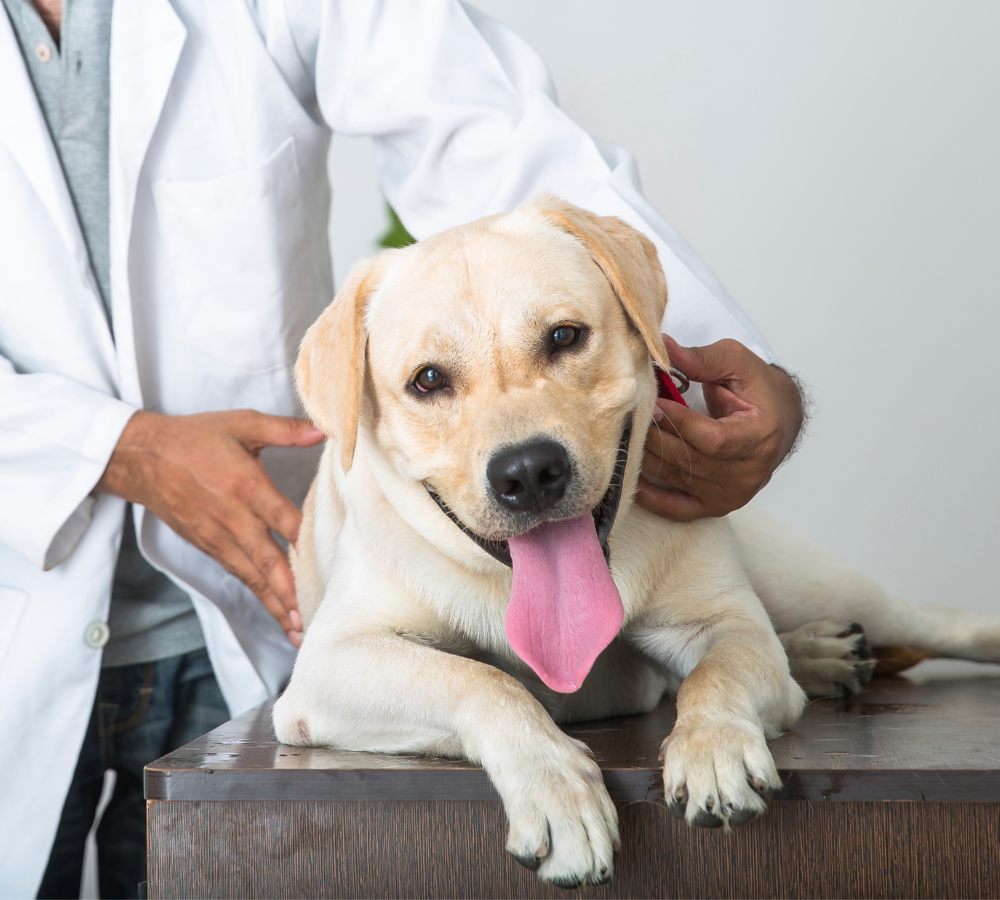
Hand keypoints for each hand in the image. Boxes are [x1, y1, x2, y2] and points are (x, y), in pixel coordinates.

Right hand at [96, 410, 324, 645]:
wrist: (144, 458)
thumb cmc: (196, 438)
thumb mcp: (242, 424)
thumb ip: (284, 429)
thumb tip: (323, 430)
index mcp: (246, 486)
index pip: (283, 519)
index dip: (305, 541)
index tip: (326, 564)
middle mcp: (233, 519)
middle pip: (267, 561)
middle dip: (289, 592)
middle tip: (310, 619)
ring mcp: (219, 537)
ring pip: (253, 576)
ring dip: (276, 604)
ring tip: (298, 631)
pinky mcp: (209, 547)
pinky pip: (240, 574)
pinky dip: (259, 595)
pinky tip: (276, 610)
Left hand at [636, 335, 803, 520]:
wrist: (779, 420)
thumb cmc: (757, 390)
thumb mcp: (736, 363)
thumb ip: (701, 359)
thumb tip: (663, 348)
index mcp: (761, 436)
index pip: (712, 439)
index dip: (678, 423)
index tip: (652, 404)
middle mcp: (749, 472)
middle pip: (689, 461)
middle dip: (654, 436)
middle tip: (630, 416)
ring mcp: (732, 494)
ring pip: (677, 479)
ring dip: (645, 457)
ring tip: (625, 434)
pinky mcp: (715, 506)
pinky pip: (676, 509)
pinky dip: (649, 496)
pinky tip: (630, 476)